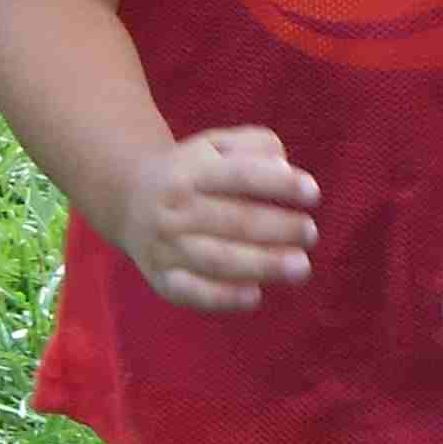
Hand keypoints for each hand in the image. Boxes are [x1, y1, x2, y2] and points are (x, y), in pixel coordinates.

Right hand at [115, 127, 320, 311]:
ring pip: (218, 259)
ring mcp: (166, 246)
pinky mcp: (163, 279)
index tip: (313, 193)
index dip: (279, 184)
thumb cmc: (194, 173)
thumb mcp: (218, 145)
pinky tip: (255, 295)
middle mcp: (175, 209)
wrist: (129, 199)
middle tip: (310, 234)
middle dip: (279, 228)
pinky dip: (223, 298)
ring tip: (301, 267)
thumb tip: (284, 169)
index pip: (241, 175)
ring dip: (263, 264)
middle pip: (234, 220)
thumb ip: (256, 146)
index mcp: (192, 171)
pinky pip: (192, 292)